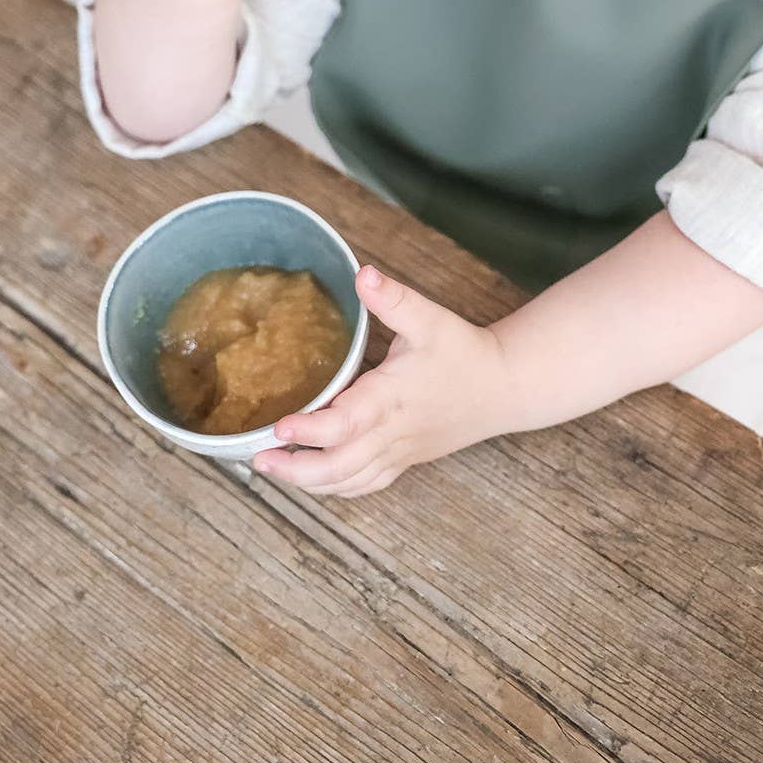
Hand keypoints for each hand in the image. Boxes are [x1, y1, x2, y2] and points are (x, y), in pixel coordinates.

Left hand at [251, 265, 511, 496]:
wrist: (504, 387)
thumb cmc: (464, 353)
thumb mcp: (431, 318)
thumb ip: (394, 298)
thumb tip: (362, 274)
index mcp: (392, 398)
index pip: (346, 423)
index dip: (311, 430)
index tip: (279, 426)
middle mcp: (392, 432)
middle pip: (340, 466)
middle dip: (296, 469)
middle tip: (259, 458)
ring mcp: (398, 452)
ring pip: (349, 481)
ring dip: (310, 482)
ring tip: (273, 470)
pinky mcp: (404, 460)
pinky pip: (365, 485)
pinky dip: (336, 488)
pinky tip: (314, 481)